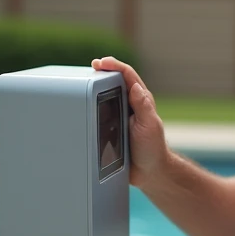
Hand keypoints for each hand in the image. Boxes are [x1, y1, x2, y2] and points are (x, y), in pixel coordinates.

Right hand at [91, 56, 169, 188]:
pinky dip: (91, 106)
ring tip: (83, 80)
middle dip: (103, 71)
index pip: (127, 75)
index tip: (100, 63)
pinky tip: (82, 105)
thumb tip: (135, 86)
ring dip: (95, 86)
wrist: (148, 173)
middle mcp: (129, 105)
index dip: (114, 65)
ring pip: (105, 95)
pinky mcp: (111, 127)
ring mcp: (119, 115)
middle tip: (90, 67)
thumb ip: (143, 107)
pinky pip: (99, 113)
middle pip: (114, 81)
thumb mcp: (149, 126)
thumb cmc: (152, 150)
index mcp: (140, 100)